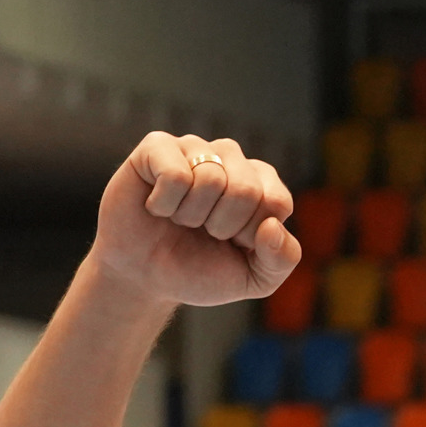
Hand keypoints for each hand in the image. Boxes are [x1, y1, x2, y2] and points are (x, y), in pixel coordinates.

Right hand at [87, 131, 300, 308]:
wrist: (144, 277)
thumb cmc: (200, 271)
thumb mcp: (255, 279)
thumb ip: (281, 259)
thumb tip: (272, 226)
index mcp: (262, 183)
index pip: (277, 201)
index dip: (251, 235)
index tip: (233, 242)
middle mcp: (232, 158)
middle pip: (246, 190)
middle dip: (222, 226)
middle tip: (202, 231)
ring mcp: (194, 147)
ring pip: (211, 179)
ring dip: (191, 216)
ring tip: (179, 218)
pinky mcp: (157, 147)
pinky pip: (174, 174)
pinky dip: (164, 204)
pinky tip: (156, 207)